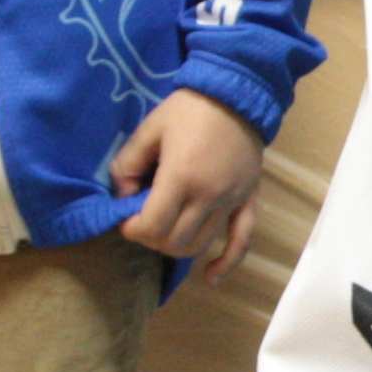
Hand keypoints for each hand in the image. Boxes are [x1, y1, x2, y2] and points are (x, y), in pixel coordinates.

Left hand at [114, 90, 266, 275]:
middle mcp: (209, 196)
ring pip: (201, 244)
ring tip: (166, 231)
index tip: (126, 219)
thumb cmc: (188, 109)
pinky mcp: (248, 200)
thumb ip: (128, 164)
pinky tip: (211, 277)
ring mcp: (232, 201)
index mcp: (182, 177)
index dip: (133, 230)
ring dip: (178, 245)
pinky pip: (242, 240)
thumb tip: (122, 197)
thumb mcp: (148, 128)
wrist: (236, 93)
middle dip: (152, 239)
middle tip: (143, 222)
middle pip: (176, 242)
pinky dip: (227, 262)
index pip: (153, 227)